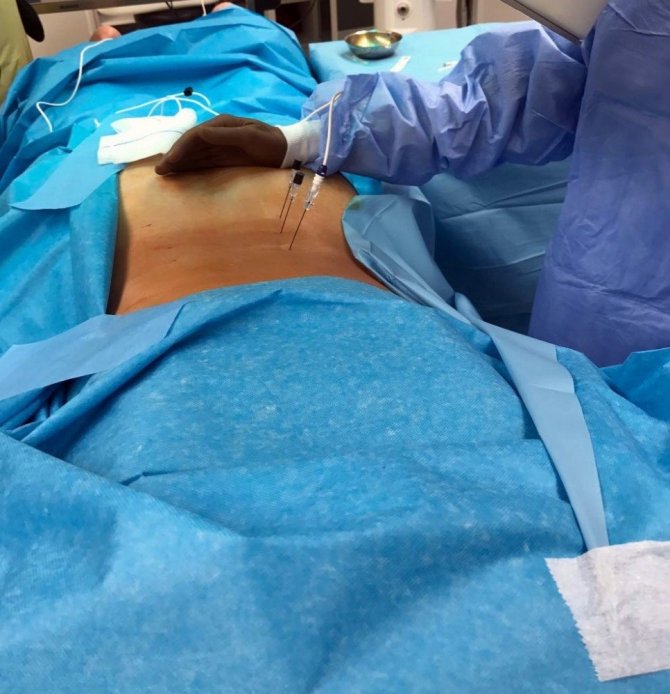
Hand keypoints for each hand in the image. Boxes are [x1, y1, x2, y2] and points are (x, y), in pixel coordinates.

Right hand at [154, 114, 286, 174]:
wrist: (287, 150)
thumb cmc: (270, 142)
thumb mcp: (250, 136)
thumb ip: (226, 135)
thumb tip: (200, 133)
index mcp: (222, 124)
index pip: (195, 135)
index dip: (181, 148)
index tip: (170, 161)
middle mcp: (218, 133)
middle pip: (191, 144)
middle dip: (175, 156)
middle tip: (160, 171)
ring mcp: (221, 146)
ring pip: (195, 154)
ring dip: (180, 162)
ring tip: (165, 172)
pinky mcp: (225, 157)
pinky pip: (204, 161)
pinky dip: (191, 166)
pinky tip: (181, 172)